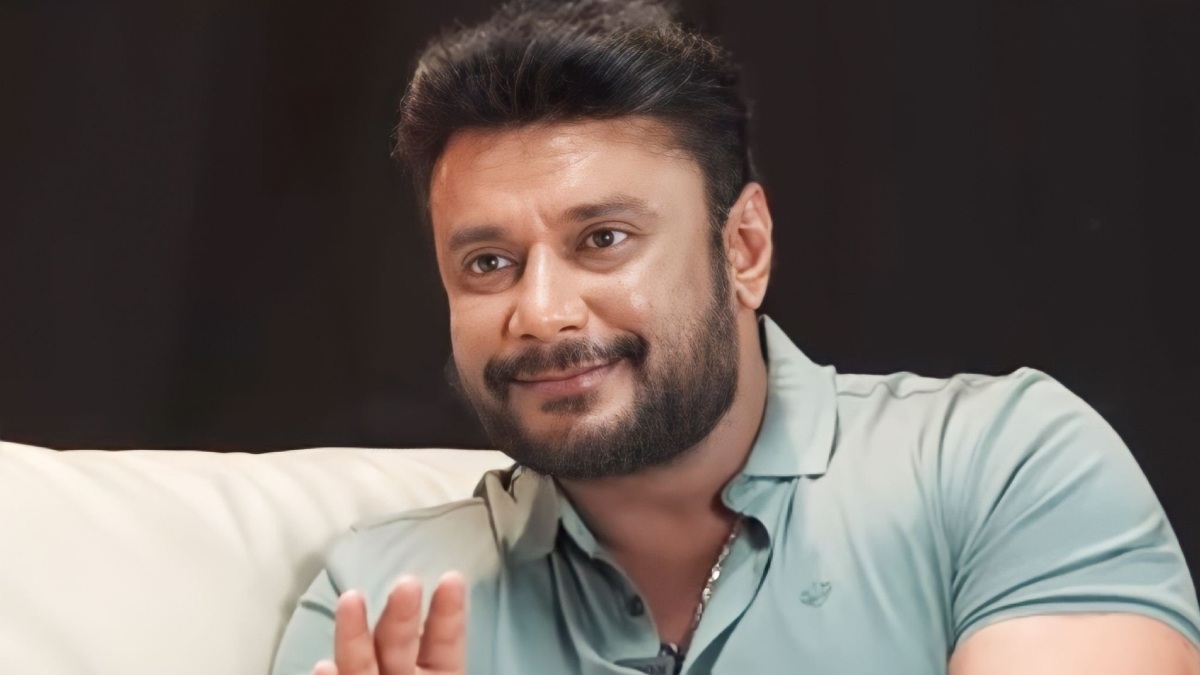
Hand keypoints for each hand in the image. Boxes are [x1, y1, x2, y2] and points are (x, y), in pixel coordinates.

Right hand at [312, 572, 466, 674]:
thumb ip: (445, 641)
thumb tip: (452, 598)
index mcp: (437, 672)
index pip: (445, 639)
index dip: (448, 612)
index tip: (453, 578)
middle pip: (398, 644)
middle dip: (402, 615)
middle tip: (407, 584)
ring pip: (361, 664)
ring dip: (354, 634)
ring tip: (351, 600)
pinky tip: (323, 666)